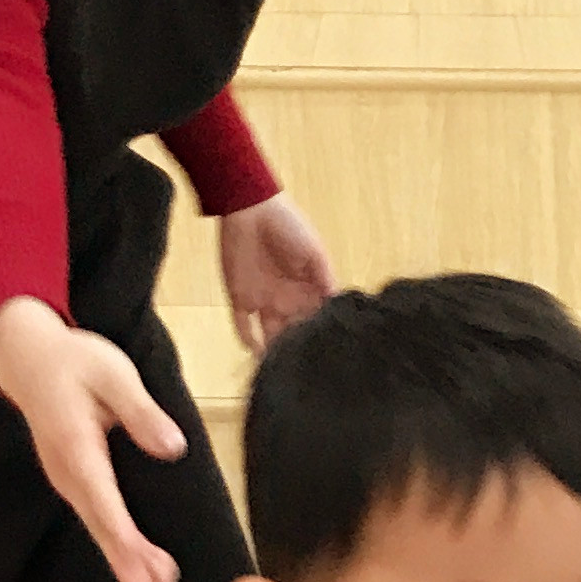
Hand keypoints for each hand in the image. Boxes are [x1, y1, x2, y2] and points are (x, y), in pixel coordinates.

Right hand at [0, 298, 187, 581]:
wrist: (26, 356)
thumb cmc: (73, 360)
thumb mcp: (113, 372)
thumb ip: (141, 411)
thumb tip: (173, 448)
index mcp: (75, 445)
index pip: (103, 500)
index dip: (125, 538)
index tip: (145, 567)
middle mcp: (65, 470)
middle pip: (98, 522)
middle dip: (125, 560)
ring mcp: (65, 477)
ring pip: (95, 524)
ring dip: (121, 557)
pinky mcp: (72, 478)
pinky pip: (94, 516)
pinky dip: (114, 541)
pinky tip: (133, 562)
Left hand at [219, 192, 335, 356]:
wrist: (250, 208)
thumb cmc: (289, 226)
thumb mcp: (315, 253)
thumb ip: (327, 282)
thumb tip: (340, 310)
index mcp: (308, 292)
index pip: (317, 321)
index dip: (321, 338)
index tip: (329, 357)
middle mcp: (288, 302)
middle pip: (294, 334)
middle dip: (298, 352)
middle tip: (305, 373)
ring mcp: (263, 301)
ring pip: (270, 335)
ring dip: (274, 352)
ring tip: (281, 371)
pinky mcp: (240, 298)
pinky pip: (243, 325)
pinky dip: (248, 340)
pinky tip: (256, 353)